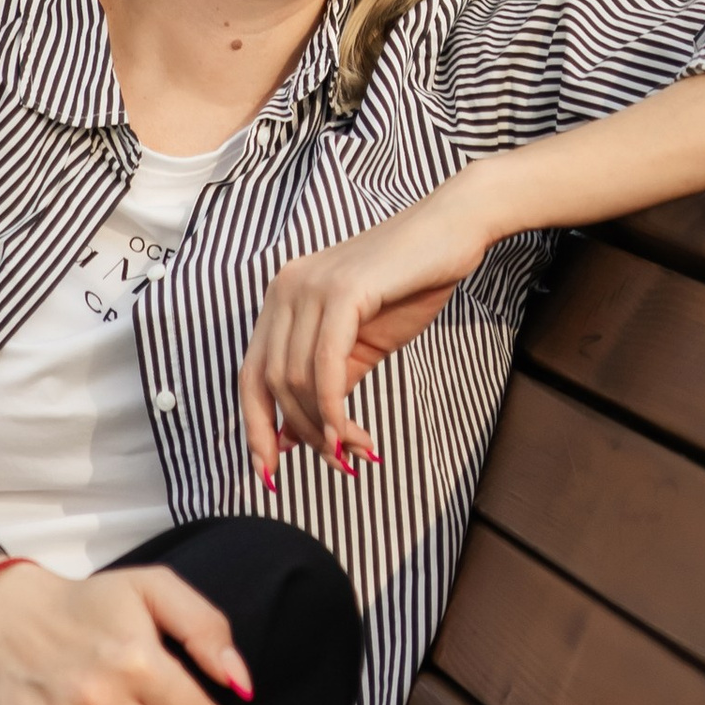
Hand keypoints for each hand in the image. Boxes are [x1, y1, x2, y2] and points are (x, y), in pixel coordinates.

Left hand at [239, 173, 503, 482]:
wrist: (453, 231)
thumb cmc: (410, 285)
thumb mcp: (360, 345)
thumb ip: (326, 383)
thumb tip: (292, 437)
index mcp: (282, 299)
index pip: (250, 374)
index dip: (255, 428)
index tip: (269, 472)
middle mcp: (284, 289)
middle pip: (268, 383)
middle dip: (299, 435)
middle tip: (338, 465)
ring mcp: (309, 286)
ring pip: (295, 379)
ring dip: (325, 429)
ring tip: (357, 452)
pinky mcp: (342, 290)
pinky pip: (325, 365)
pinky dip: (333, 408)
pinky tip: (350, 435)